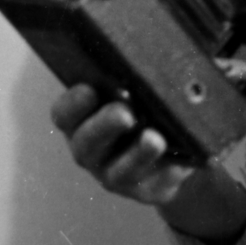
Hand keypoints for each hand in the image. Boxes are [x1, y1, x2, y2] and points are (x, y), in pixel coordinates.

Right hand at [52, 84, 245, 243]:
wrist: (177, 148)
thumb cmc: (151, 105)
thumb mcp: (141, 87)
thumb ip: (141, 73)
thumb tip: (164, 53)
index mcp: (82, 119)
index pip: (64, 114)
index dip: (73, 103)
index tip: (89, 89)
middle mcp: (91, 150)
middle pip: (86, 143)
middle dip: (104, 126)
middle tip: (126, 113)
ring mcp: (115, 174)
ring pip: (119, 170)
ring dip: (137, 154)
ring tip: (156, 139)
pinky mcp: (146, 191)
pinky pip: (156, 184)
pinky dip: (169, 172)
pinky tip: (181, 162)